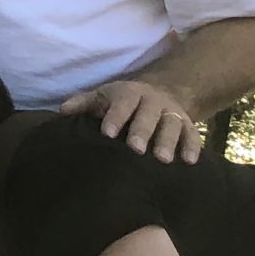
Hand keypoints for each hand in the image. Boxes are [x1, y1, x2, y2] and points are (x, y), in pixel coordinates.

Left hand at [62, 76, 205, 162]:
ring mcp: (172, 113)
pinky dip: (192, 147)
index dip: (115, 117)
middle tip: (136, 149)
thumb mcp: (102, 96)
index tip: (107, 133)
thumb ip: (83, 103)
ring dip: (168, 142)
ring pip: (172, 125)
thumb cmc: (121, 102)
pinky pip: (192, 134)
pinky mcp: (187, 124)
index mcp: (130, 93)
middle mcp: (153, 102)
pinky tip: (189, 162)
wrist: (159, 92)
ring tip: (163, 160)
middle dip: (142, 132)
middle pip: (148, 115)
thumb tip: (62, 111)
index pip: (122, 104)